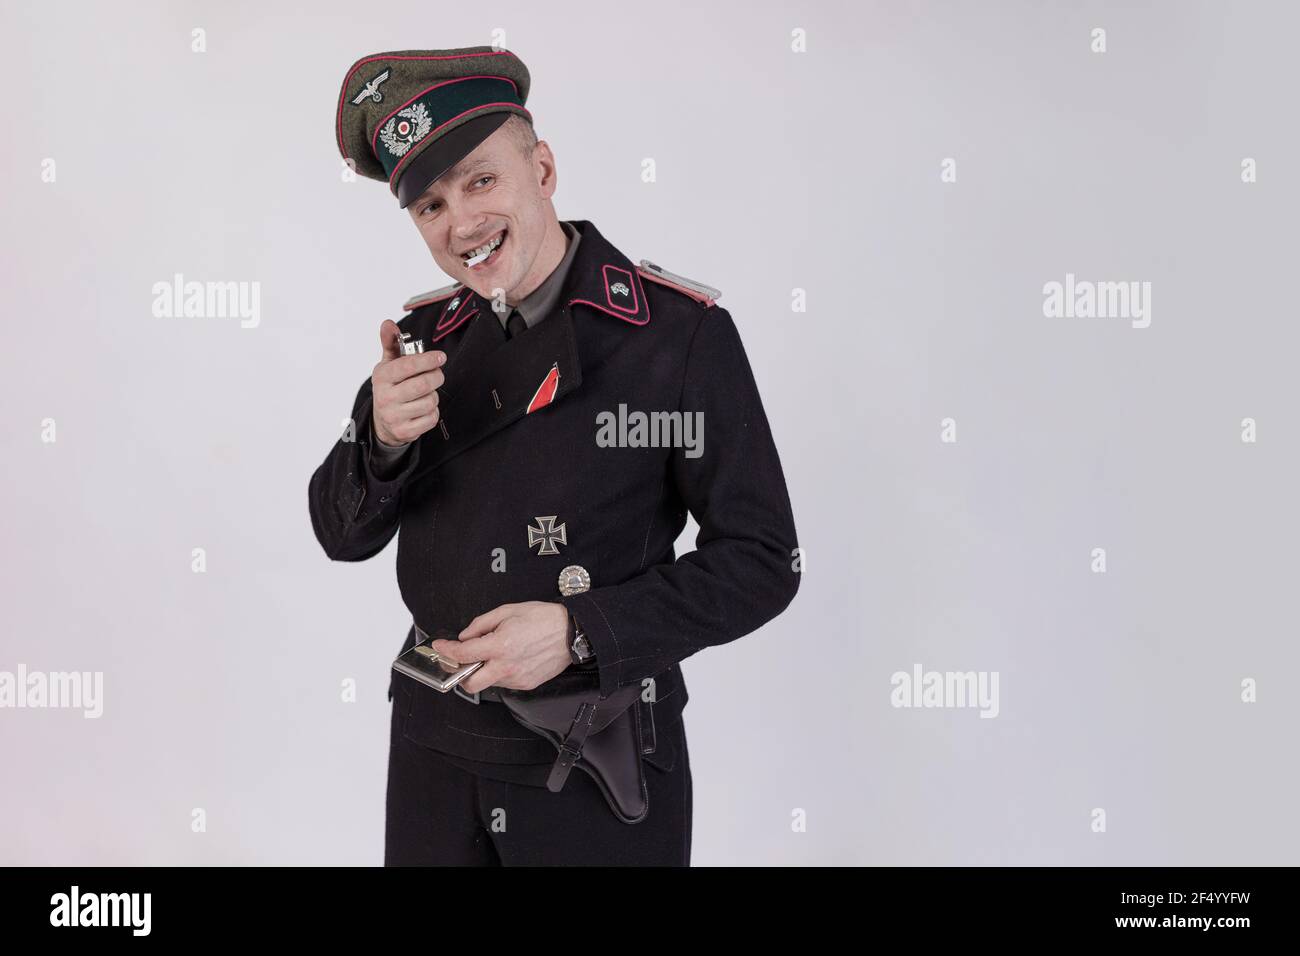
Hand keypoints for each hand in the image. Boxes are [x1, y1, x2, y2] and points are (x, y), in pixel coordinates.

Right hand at [371, 319, 445, 445]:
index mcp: (382, 377)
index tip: (441, 357)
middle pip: (424, 384)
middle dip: (436, 377)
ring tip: (426, 393)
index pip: (407, 366)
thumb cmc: (391, 386)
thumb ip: (391, 342)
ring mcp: (394, 416)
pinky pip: (432, 418)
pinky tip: (424, 408)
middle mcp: (385, 397)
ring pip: (431, 401)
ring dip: (434, 395)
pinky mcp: (405, 432)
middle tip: (437, 375)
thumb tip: (388, 323)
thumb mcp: (388, 364)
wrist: (382, 422)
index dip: (428, 360)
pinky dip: (433, 412)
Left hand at [430, 602, 571, 693]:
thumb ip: (481, 623)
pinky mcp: (526, 684)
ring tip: (498, 653)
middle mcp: (506, 666)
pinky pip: (505, 682)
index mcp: (500, 645)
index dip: (446, 650)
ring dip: (485, 671)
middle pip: (469, 683)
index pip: (463, 654)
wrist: (572, 633)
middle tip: (464, 661)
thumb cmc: (544, 619)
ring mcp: (517, 678)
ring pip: (488, 683)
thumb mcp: (508, 610)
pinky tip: (511, 658)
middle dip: (461, 674)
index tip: (441, 647)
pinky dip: (501, 672)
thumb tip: (466, 635)